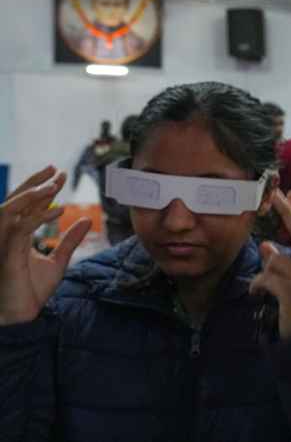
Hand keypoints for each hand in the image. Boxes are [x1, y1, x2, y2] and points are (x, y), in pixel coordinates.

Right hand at [0, 167, 90, 325]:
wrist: (23, 317)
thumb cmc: (33, 291)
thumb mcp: (58, 261)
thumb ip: (70, 240)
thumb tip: (86, 219)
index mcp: (16, 236)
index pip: (27, 205)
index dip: (43, 188)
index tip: (61, 174)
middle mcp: (6, 237)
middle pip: (15, 201)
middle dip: (34, 182)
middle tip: (56, 170)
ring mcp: (4, 245)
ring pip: (10, 210)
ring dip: (32, 195)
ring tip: (54, 185)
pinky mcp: (7, 256)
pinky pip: (20, 230)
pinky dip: (39, 218)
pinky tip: (60, 211)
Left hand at [249, 190, 290, 338]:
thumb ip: (285, 263)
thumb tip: (266, 246)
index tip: (289, 194)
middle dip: (288, 212)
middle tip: (277, 195)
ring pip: (275, 260)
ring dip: (264, 273)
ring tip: (264, 288)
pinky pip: (266, 278)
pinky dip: (257, 286)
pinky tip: (257, 294)